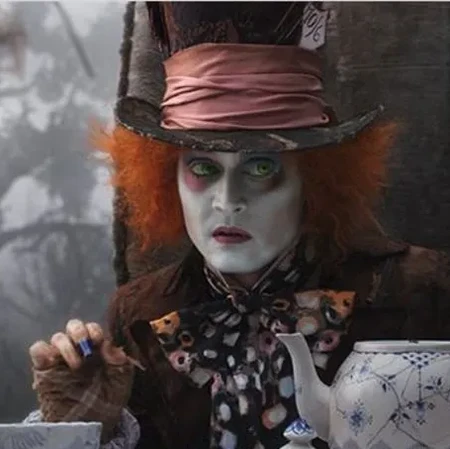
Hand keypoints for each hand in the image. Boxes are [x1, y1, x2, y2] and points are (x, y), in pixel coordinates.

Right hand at [29, 320, 133, 441]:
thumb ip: (119, 361)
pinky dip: (43, 350)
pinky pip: (38, 350)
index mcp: (97, 348)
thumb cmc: (109, 399)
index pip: (92, 328)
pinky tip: (54, 361)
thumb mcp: (122, 380)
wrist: (92, 423)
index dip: (95, 330)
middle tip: (85, 345)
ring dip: (66, 345)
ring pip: (58, 337)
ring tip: (76, 365)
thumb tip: (110, 345)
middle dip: (79, 331)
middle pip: (73, 326)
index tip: (99, 341)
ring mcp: (61, 359)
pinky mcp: (44, 370)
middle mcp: (78, 349)